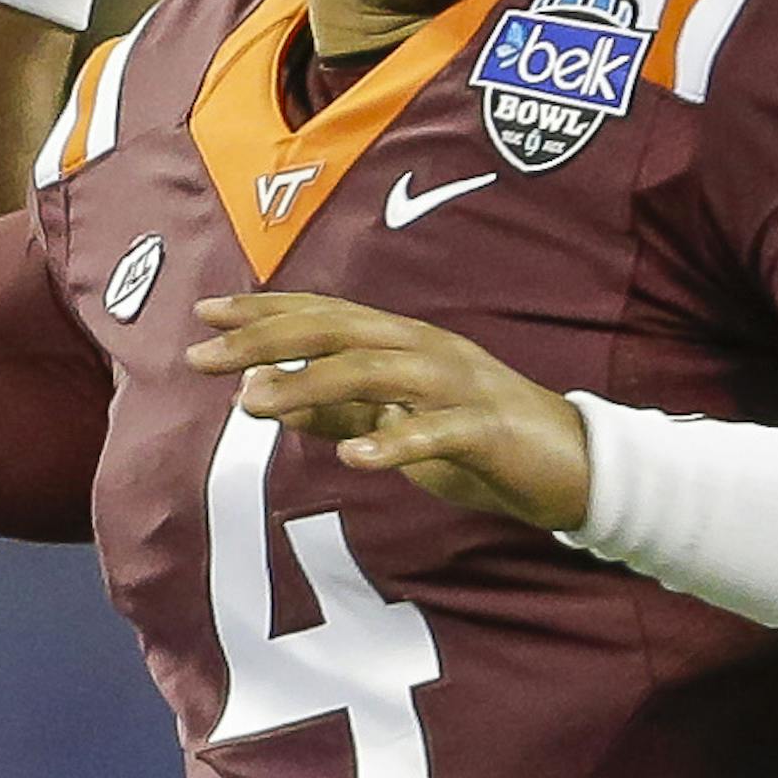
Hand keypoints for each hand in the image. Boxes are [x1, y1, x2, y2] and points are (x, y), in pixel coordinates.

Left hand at [187, 292, 591, 530]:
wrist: (575, 466)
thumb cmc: (478, 442)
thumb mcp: (395, 423)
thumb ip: (336, 409)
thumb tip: (265, 395)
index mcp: (403, 341)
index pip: (323, 314)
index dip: (263, 311)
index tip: (203, 314)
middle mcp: (426, 349)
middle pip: (337, 330)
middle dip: (265, 339)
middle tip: (202, 356)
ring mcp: (459, 385)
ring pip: (376, 372)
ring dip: (310, 385)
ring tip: (253, 405)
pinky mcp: (488, 429)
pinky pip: (436, 431)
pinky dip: (395, 442)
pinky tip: (353, 460)